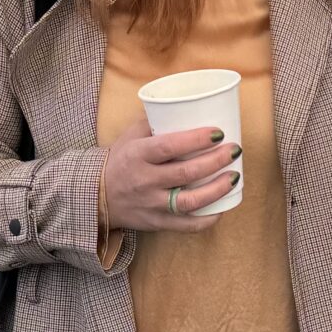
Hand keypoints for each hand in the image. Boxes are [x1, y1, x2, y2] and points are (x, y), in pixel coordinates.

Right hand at [100, 117, 238, 233]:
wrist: (97, 196)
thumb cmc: (120, 161)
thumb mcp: (130, 136)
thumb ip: (154, 121)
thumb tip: (186, 105)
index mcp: (137, 155)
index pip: (169, 146)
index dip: (196, 140)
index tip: (218, 132)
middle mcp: (144, 181)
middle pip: (186, 172)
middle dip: (216, 161)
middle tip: (234, 150)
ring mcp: (151, 204)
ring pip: (190, 201)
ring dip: (217, 189)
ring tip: (234, 176)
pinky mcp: (157, 223)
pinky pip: (186, 226)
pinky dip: (207, 220)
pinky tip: (223, 208)